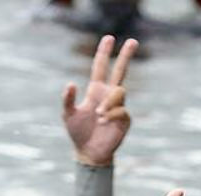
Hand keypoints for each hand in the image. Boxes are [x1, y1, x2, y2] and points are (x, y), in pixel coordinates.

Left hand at [63, 35, 137, 166]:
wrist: (89, 152)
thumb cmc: (77, 132)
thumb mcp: (68, 114)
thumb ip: (68, 99)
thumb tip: (71, 83)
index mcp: (95, 90)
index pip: (101, 67)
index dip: (104, 52)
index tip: (109, 38)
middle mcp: (108, 96)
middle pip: (120, 71)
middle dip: (126, 56)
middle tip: (133, 41)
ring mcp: (118, 107)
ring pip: (120, 92)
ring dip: (108, 102)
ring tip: (98, 116)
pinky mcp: (125, 119)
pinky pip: (121, 110)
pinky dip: (111, 114)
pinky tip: (103, 122)